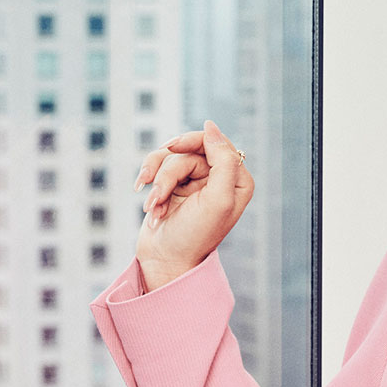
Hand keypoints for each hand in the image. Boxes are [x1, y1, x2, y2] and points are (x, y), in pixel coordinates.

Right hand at [132, 120, 253, 287]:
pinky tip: (148, 204)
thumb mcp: (217, 199)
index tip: (173, 147)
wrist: (165, 261)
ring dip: (157, 182)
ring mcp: (195, 181)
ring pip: (169, 157)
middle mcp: (219, 178)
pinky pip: (157, 166)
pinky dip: (150, 183)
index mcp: (238, 181)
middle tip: (153, 183)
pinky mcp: (173, 185)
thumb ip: (222, 160)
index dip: (193, 141)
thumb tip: (209, 125)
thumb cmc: (195, 235)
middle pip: (189, 149)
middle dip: (169, 170)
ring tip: (154, 207)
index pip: (217, 143)